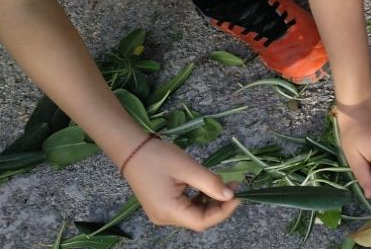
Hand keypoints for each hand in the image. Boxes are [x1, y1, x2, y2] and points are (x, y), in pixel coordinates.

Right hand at [122, 137, 239, 230]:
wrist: (131, 149)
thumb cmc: (157, 157)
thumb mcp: (187, 168)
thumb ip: (210, 183)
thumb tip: (230, 196)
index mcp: (168, 211)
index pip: (201, 222)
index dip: (223, 212)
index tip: (238, 196)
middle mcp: (164, 217)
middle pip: (198, 219)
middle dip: (219, 205)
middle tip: (234, 186)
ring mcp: (162, 213)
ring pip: (194, 213)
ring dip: (211, 201)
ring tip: (225, 183)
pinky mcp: (163, 205)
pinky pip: (186, 207)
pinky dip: (200, 198)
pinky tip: (209, 186)